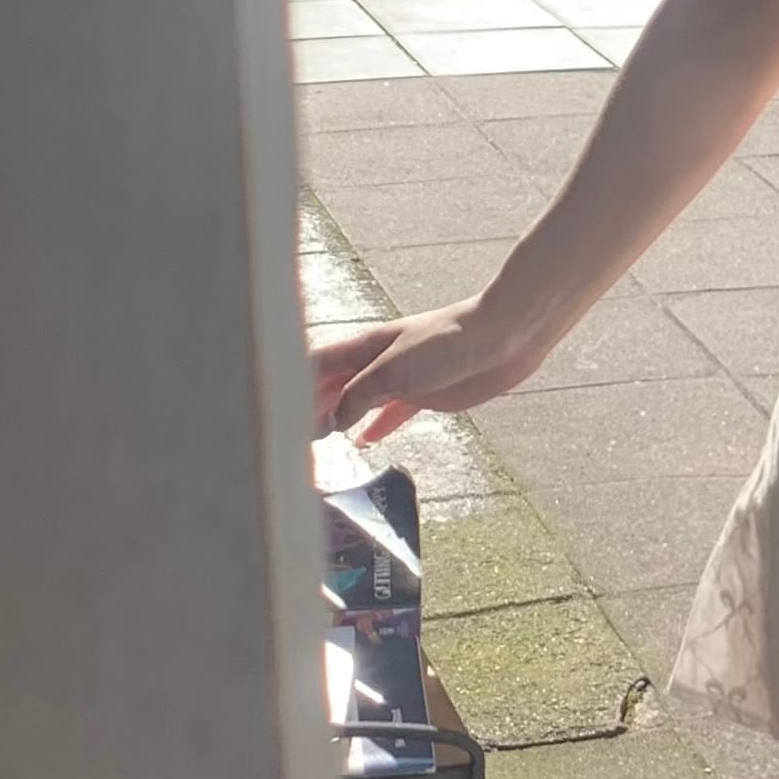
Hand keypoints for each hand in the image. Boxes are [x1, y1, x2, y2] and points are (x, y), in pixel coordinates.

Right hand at [311, 295, 544, 441]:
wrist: (505, 337)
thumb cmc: (451, 340)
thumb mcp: (394, 369)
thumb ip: (359, 394)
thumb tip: (333, 419)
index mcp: (365, 348)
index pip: (316, 365)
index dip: (293, 385)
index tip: (274, 413)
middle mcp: (378, 362)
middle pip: (334, 386)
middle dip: (311, 407)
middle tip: (290, 437)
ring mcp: (402, 379)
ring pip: (360, 401)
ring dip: (339, 419)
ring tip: (318, 442)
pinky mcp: (427, 394)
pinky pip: (393, 413)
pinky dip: (376, 427)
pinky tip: (364, 441)